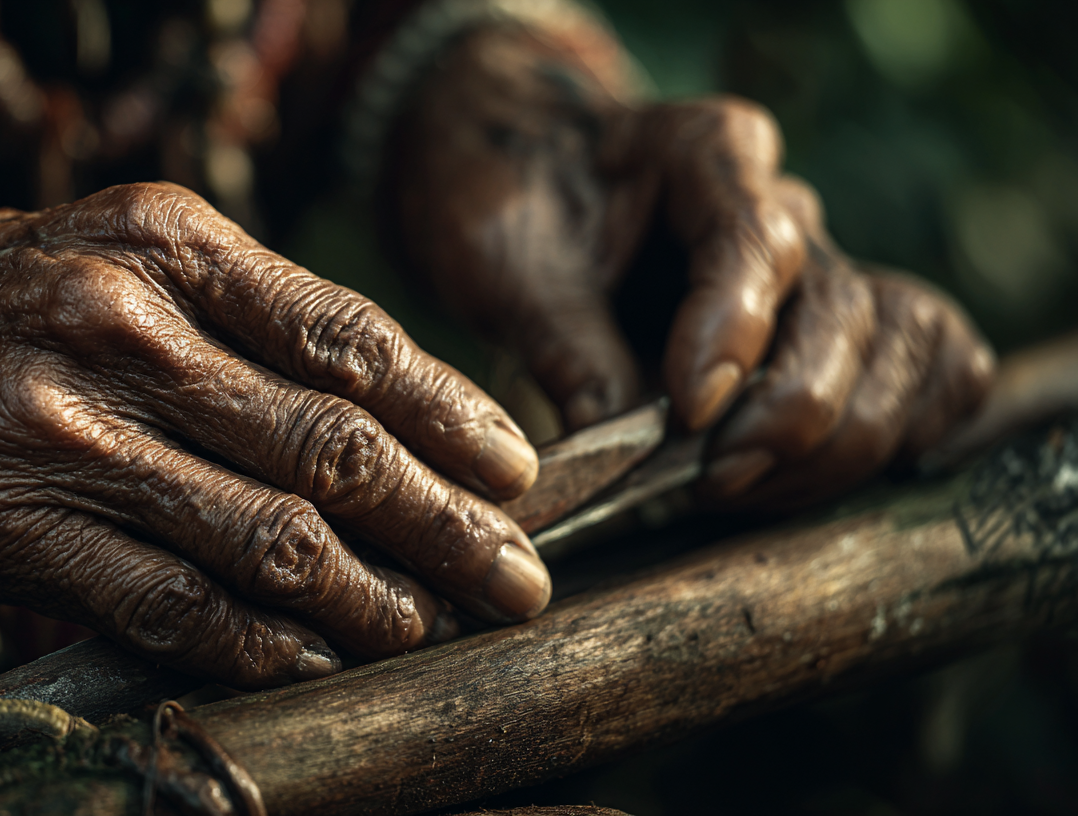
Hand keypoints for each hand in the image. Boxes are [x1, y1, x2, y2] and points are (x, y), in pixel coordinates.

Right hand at [0, 183, 548, 688]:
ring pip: (266, 536)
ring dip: (372, 596)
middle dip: (446, 522)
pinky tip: (322, 656)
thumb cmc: (14, 294)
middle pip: (331, 446)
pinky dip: (262, 641)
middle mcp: (126, 329)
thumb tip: (398, 426)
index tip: (517, 470)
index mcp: (171, 243)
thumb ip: (257, 324)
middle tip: (516, 575)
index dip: (452, 415)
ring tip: (433, 622)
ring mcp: (66, 434)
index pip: (351, 338)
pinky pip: (172, 604)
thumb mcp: (133, 256)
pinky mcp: (16, 530)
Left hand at [387, 24, 992, 506]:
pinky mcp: (844, 325)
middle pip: (846, 306)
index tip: (689, 412)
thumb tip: (617, 451)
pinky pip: (934, 361)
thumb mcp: (509, 269)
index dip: (734, 336)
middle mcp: (781, 205)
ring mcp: (822, 264)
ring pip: (905, 340)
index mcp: (702, 153)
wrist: (528, 190)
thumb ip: (564, 348)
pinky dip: (910, 423)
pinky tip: (830, 473)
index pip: (756, 240)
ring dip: (845, 440)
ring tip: (751, 491)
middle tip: (714, 482)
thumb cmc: (515, 217)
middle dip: (793, 414)